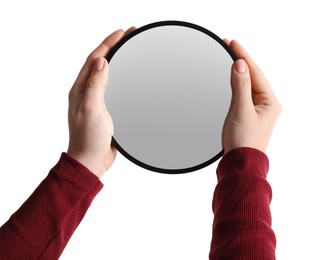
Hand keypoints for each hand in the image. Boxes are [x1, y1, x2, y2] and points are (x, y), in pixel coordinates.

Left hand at [67, 27, 135, 177]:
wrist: (92, 160)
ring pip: (107, 73)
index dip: (108, 44)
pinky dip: (121, 75)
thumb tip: (102, 62)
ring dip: (118, 59)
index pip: (94, 59)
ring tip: (130, 48)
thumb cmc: (88, 138)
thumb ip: (95, 85)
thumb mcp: (91, 109)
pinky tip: (129, 73)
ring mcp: (96, 99)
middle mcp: (87, 91)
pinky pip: (113, 86)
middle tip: (129, 35)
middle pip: (101, 62)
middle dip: (114, 47)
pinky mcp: (106, 107)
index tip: (122, 33)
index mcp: (81, 90)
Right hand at [222, 40, 281, 153]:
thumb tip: (240, 65)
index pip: (255, 72)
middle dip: (241, 60)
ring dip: (238, 70)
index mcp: (270, 102)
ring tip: (230, 56)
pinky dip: (236, 83)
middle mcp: (266, 104)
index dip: (244, 56)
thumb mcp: (241, 111)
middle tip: (229, 45)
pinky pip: (243, 93)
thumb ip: (241, 87)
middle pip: (253, 76)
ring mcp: (257, 109)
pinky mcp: (248, 114)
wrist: (240, 163)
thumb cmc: (243, 141)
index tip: (232, 43)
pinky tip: (232, 77)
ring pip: (248, 84)